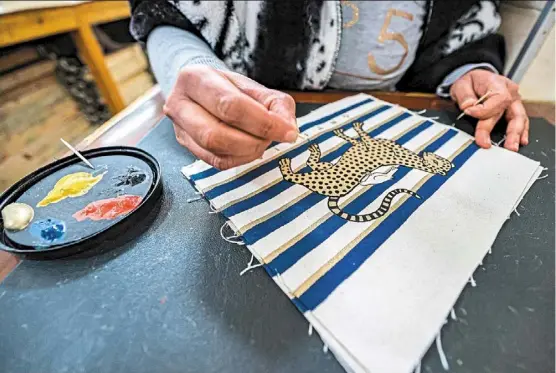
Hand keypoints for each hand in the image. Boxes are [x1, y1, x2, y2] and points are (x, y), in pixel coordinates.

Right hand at [164, 65, 298, 169]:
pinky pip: (216, 162)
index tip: (288, 132)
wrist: (203, 91)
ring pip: (214, 150)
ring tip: (262, 141)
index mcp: (195, 78)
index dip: (263, 122)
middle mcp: (180, 104)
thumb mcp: (254, 87)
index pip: (230, 105)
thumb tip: (288, 129)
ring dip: (247, 151)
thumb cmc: (229, 88)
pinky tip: (250, 149)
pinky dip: (240, 159)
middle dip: (254, 140)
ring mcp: (180, 128)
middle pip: (217, 133)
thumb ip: (276, 104)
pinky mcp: (187, 147)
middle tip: (273, 137)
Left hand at [450, 69, 528, 151]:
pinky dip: (521, 132)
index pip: (498, 99)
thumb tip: (468, 106)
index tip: (469, 113)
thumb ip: (465, 95)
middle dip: (506, 130)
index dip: (484, 109)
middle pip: (512, 112)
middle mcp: (510, 92)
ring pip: (520, 118)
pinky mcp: (513, 110)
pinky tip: (521, 141)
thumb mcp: (462, 84)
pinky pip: (520, 121)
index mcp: (498, 83)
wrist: (475, 80)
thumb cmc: (470, 83)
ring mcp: (514, 101)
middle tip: (499, 144)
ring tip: (512, 147)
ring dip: (516, 134)